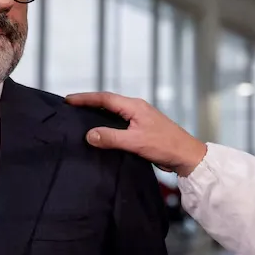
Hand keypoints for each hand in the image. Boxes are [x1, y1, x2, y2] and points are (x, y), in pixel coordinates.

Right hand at [65, 92, 207, 177]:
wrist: (186, 156)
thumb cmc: (165, 146)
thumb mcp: (135, 142)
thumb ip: (111, 137)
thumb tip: (90, 135)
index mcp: (134, 106)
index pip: (104, 98)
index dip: (85, 98)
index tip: (68, 100)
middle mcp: (136, 109)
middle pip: (108, 102)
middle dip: (89, 103)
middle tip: (71, 107)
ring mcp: (140, 119)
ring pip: (114, 113)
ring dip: (98, 114)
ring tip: (80, 118)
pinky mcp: (142, 129)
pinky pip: (120, 123)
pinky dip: (107, 125)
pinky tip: (101, 133)